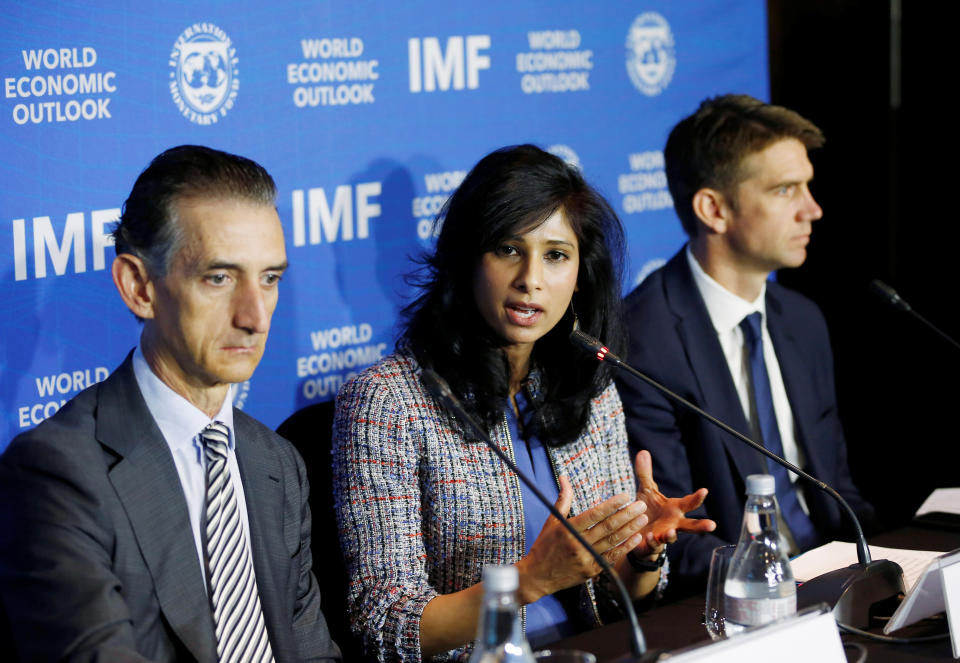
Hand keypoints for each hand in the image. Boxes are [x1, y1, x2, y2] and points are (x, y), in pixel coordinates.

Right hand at [516, 476, 648, 602]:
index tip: (625, 495)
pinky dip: (625, 547)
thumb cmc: (544, 545)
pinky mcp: (591, 571)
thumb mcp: (552, 521)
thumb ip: (563, 499)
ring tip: (643, 518)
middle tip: (641, 504)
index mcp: (568, 529)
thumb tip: (564, 477)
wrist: (537, 576)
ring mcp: (586, 559)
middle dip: (627, 515)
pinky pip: (611, 557)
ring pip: (612, 541)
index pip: (594, 514)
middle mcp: (578, 544)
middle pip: (607, 527)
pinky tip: (636, 537)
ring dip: (630, 529)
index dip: (611, 505)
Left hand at [633, 450, 715, 549]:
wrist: (635, 531)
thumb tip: (643, 452)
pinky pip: (654, 544)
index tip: (704, 490)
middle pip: (691, 526)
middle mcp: (674, 523)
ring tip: (671, 532)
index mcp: (675, 508)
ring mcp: (664, 535)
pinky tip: (650, 537)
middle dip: (701, 526)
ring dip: (672, 535)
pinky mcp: (652, 545)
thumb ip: (646, 474)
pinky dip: (653, 541)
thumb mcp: (646, 490)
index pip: (689, 502)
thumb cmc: (647, 509)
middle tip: (712, 525)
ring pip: (672, 538)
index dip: (697, 497)